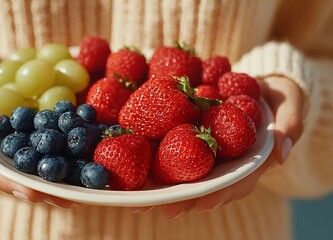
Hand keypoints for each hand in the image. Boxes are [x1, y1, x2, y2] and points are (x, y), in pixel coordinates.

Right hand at [0, 53, 74, 207]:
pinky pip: (53, 139)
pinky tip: (90, 151)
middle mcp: (0, 153)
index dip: (13, 184)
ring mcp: (20, 142)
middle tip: (71, 200)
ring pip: (41, 161)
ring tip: (87, 186)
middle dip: (47, 188)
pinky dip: (70, 146)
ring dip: (64, 174)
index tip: (34, 193)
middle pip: (22, 174)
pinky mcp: (37, 130)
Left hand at [155, 75, 303, 218]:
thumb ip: (290, 124)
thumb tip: (282, 153)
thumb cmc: (278, 96)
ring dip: (169, 186)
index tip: (202, 204)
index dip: (220, 193)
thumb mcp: (290, 104)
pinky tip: (143, 166)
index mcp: (252, 160)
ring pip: (191, 173)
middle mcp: (229, 162)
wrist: (260, 84)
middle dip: (187, 199)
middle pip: (207, 185)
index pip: (237, 182)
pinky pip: (180, 149)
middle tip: (165, 210)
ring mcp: (213, 152)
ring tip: (145, 199)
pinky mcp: (197, 137)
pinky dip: (163, 159)